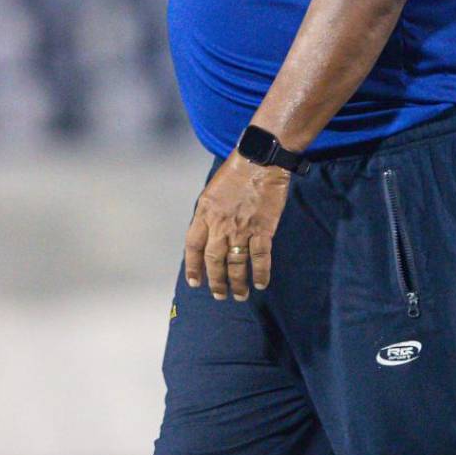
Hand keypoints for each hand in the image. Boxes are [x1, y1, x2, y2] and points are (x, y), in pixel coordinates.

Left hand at [185, 153, 291, 300]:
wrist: (260, 159)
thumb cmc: (236, 171)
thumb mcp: (211, 191)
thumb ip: (208, 214)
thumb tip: (208, 234)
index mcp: (204, 213)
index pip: (193, 246)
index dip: (193, 267)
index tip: (195, 282)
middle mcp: (220, 224)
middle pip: (214, 260)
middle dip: (216, 281)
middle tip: (220, 295)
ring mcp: (241, 229)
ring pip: (236, 263)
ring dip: (237, 282)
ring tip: (240, 295)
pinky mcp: (262, 229)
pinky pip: (260, 257)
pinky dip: (260, 272)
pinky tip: (260, 283)